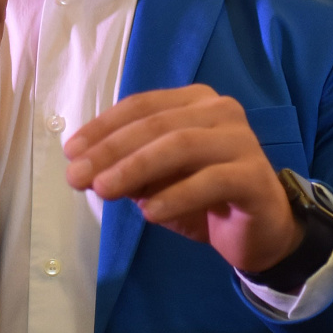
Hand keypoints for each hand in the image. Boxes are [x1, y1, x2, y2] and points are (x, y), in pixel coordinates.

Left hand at [63, 84, 302, 273]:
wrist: (261, 231)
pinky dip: (176, 195)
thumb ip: (128, 169)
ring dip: (136, 168)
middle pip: (157, 124)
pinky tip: (149, 214)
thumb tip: (85, 168)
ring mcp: (241, 140)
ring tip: (104, 190)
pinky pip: (211, 180)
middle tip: (77, 176)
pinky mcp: (254, 175)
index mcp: (195, 101)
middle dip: (111, 149)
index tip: (71, 152)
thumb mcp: (157, 182)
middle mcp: (220, 111)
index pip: (142, 106)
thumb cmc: (204, 198)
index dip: (103, 127)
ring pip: (181, 145)